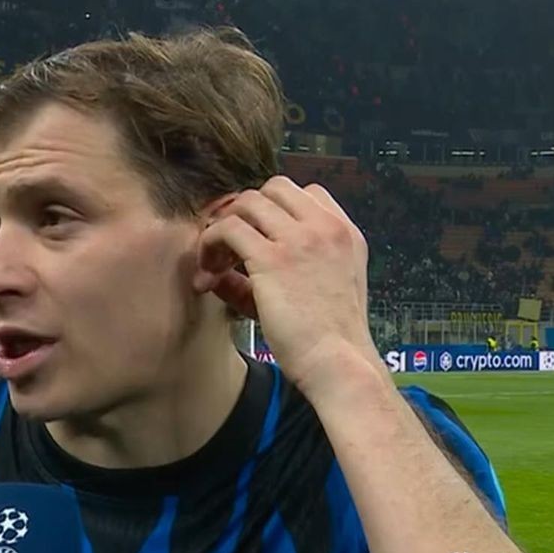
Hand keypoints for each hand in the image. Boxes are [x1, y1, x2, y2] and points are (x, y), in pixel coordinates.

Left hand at [193, 176, 379, 391]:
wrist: (339, 364)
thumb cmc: (328, 339)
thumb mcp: (322, 290)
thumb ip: (289, 267)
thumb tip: (231, 266)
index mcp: (345, 233)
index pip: (306, 193)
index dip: (275, 211)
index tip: (257, 237)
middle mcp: (325, 228)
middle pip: (273, 189)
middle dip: (246, 212)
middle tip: (230, 245)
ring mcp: (300, 239)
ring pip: (247, 202)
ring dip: (225, 226)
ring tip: (216, 262)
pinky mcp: (272, 258)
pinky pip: (228, 228)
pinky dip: (210, 243)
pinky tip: (208, 271)